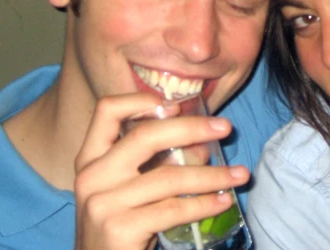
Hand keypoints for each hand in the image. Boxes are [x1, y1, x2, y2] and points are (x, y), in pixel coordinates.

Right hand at [73, 92, 249, 249]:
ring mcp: (102, 203)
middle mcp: (91, 177)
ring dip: (212, 174)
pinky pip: (173, 209)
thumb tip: (203, 147)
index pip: (107, 111)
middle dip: (192, 128)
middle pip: (145, 136)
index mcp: (89, 160)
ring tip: (239, 175)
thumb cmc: (120, 229)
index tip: (177, 105)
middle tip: (225, 127)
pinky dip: (204, 204)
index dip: (141, 100)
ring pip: (169, 176)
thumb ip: (154, 166)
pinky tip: (223, 202)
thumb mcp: (127, 191)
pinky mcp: (119, 228)